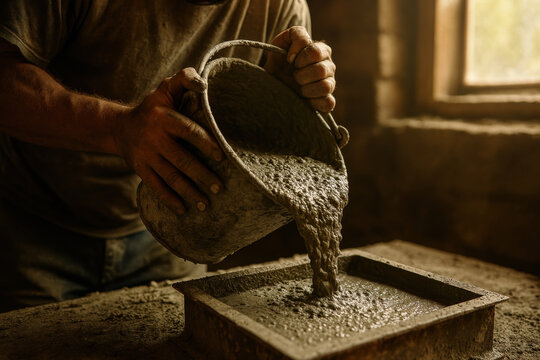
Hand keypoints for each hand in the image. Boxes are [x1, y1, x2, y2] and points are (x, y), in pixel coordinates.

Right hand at [114, 68, 223, 213]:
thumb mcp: (165, 89)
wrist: (119, 127)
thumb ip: (184, 80)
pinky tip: (183, 210)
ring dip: (189, 192)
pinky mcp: (140, 169)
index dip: (206, 144)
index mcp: (164, 118)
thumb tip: (204, 84)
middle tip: (219, 187)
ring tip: (206, 204)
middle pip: (182, 160)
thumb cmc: (153, 108)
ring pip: (170, 177)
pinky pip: (156, 186)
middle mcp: (154, 138)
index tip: (221, 157)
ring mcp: (146, 156)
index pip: (189, 131)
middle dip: (201, 175)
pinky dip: (169, 199)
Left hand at [264, 26, 335, 112]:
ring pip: (326, 87)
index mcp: (322, 51)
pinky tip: (304, 99)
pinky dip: (315, 102)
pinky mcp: (326, 101)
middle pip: (320, 71)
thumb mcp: (284, 39)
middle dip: (301, 75)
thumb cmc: (280, 58)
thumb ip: (297, 35)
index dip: (300, 58)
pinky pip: (329, 103)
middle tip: (294, 76)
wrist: (273, 77)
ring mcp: (329, 85)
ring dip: (306, 89)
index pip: (316, 52)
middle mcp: (329, 67)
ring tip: (298, 88)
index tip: (290, 61)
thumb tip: (296, 56)